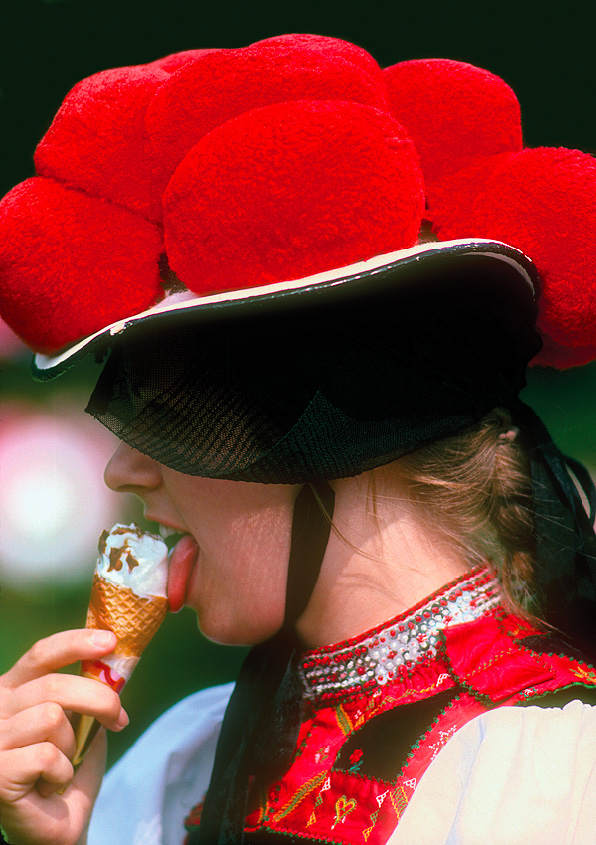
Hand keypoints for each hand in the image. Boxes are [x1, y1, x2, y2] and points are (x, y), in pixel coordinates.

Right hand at [0, 629, 127, 844]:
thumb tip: (114, 665)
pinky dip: (61, 773)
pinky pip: (46, 755)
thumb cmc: (65, 771)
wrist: (55, 828)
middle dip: (98, 699)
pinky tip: (49, 787)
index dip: (75, 642)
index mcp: (15, 689)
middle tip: (119, 719)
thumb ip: (89, 694)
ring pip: (51, 719)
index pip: (42, 654)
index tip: (110, 641)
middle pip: (54, 686)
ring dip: (71, 748)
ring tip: (60, 768)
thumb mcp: (81, 723)